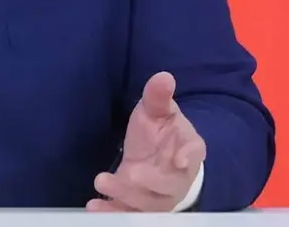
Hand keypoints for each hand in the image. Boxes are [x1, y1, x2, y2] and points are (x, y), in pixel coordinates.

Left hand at [87, 71, 205, 211]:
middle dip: (149, 183)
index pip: (193, 154)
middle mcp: (178, 179)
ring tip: (102, 182)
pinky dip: (112, 213)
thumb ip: (159, 96)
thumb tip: (164, 76)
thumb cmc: (161, 131)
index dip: (188, 157)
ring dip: (125, 197)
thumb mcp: (159, 110)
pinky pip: (128, 214)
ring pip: (147, 205)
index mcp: (189, 150)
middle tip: (130, 173)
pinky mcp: (139, 207)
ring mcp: (159, 197)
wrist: (158, 156)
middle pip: (167, 186)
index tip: (179, 160)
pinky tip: (94, 206)